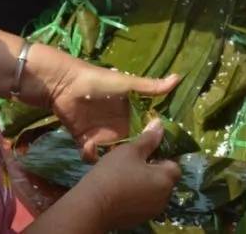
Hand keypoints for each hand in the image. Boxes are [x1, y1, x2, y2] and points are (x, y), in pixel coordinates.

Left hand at [26, 46, 180, 160]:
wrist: (65, 84)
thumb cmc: (100, 82)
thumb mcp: (128, 84)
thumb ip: (152, 87)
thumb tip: (180, 77)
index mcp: (130, 114)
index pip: (145, 131)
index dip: (152, 142)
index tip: (159, 155)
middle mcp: (117, 126)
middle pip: (129, 147)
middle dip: (133, 159)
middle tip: (136, 169)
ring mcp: (101, 134)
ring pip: (111, 154)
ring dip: (112, 161)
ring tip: (113, 167)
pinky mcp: (83, 139)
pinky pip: (90, 155)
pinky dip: (90, 157)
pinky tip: (90, 152)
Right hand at [77, 119, 182, 230]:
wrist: (92, 205)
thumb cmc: (114, 173)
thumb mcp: (131, 150)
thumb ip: (149, 138)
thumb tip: (160, 124)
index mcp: (166, 180)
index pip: (174, 165)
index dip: (163, 155)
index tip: (148, 151)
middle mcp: (164, 198)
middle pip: (165, 179)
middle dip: (154, 169)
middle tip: (135, 161)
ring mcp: (152, 211)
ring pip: (154, 191)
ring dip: (146, 183)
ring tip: (127, 174)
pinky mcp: (139, 219)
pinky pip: (143, 203)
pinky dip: (137, 195)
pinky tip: (121, 189)